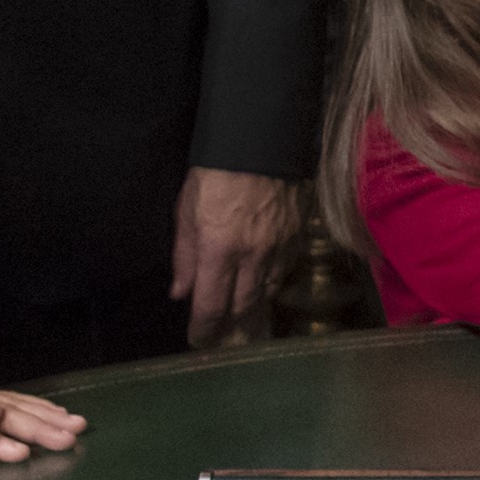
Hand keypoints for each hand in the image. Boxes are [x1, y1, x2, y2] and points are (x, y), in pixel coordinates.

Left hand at [170, 167, 301, 346]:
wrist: (263, 138)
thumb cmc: (216, 172)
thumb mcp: (187, 210)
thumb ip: (184, 255)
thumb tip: (181, 292)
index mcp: (219, 249)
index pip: (211, 305)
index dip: (204, 329)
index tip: (198, 341)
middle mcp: (253, 255)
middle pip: (243, 306)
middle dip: (230, 328)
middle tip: (222, 340)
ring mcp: (280, 246)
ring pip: (267, 291)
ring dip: (253, 308)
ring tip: (244, 320)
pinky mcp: (299, 234)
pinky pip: (285, 270)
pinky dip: (272, 283)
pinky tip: (264, 285)